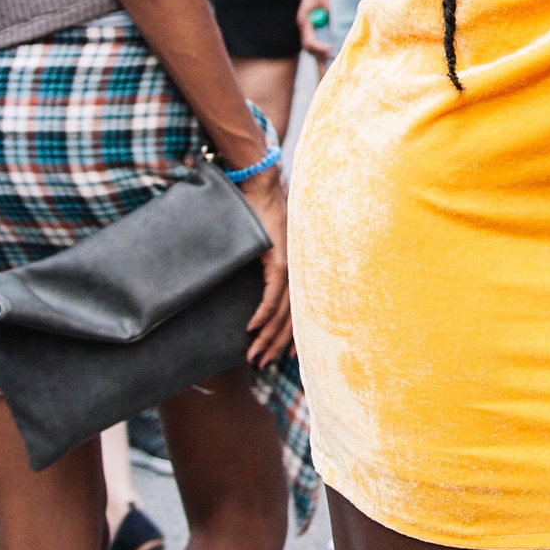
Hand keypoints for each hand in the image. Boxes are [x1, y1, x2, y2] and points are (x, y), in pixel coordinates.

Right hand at [238, 163, 292, 365]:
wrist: (260, 186)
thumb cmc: (259, 211)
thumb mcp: (262, 244)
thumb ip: (262, 264)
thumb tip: (251, 279)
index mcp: (295, 270)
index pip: (298, 312)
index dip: (292, 337)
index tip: (282, 356)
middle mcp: (297, 272)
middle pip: (291, 319)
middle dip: (275, 345)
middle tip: (262, 364)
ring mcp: (289, 267)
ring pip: (281, 313)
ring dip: (266, 337)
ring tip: (255, 355)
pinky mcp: (278, 261)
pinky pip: (272, 296)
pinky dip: (262, 315)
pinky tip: (252, 329)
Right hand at [298, 0, 332, 55]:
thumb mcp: (328, 2)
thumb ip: (331, 18)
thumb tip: (336, 34)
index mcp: (304, 19)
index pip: (309, 40)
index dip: (320, 47)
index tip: (332, 48)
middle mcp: (304, 24)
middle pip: (309, 46)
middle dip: (320, 54)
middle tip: (333, 58)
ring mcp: (308, 24)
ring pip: (311, 44)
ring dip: (320, 51)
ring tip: (332, 57)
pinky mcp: (313, 22)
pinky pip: (315, 37)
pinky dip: (322, 44)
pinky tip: (330, 49)